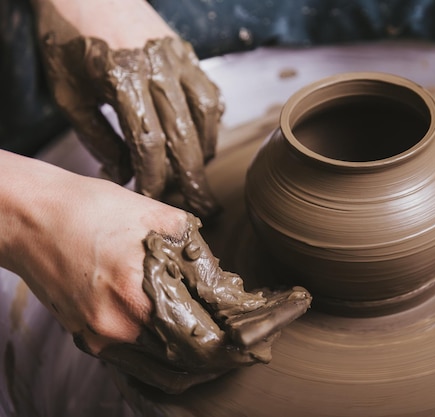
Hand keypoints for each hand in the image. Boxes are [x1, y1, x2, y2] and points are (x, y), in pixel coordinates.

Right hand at [0, 151, 310, 392]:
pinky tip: (197, 348)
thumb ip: (198, 255)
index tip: (283, 315)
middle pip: (198, 360)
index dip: (253, 329)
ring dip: (210, 362)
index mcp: (142, 291)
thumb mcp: (157, 216)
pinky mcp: (93, 342)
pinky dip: (177, 361)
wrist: (30, 220)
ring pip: (172, 372)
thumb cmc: (91, 209)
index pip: (215, 330)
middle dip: (239, 350)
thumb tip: (227, 283)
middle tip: (265, 336)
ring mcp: (104, 341)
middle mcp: (123, 327)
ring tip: (239, 344)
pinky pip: (145, 366)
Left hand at [34, 0, 222, 217]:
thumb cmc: (68, 39)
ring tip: (199, 173)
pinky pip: (209, 93)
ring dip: (205, 150)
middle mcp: (157, 69)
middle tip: (201, 206)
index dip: (154, 177)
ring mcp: (177, 58)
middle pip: (185, 136)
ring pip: (206, 115)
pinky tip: (202, 139)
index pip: (150, 143)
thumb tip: (122, 172)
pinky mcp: (187, 53)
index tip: (151, 198)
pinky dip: (211, 122)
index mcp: (122, 78)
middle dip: (192, 177)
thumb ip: (96, 136)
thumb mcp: (68, 93)